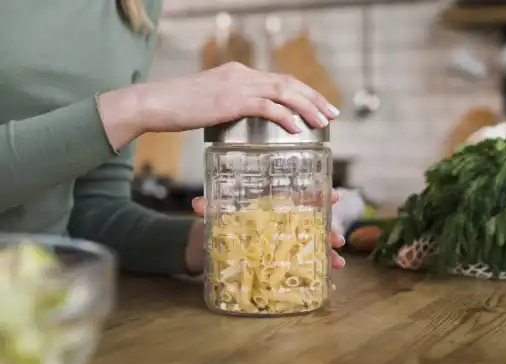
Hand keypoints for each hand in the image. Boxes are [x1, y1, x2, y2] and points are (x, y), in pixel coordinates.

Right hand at [98, 62, 339, 148]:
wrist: (154, 104)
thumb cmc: (178, 108)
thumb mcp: (210, 103)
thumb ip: (230, 107)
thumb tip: (245, 122)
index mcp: (239, 74)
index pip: (280, 80)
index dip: (304, 92)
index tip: (321, 106)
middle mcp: (242, 75)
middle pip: (289, 83)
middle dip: (315, 98)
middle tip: (333, 113)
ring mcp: (237, 86)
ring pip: (284, 92)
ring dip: (307, 107)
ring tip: (324, 122)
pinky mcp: (231, 100)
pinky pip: (267, 107)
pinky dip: (286, 116)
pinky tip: (297, 129)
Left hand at [185, 192, 346, 273]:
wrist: (204, 249)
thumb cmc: (215, 228)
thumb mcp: (213, 218)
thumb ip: (208, 210)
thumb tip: (198, 204)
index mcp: (272, 210)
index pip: (300, 199)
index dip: (319, 196)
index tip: (336, 196)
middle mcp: (283, 227)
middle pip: (314, 225)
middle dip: (330, 231)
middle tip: (338, 240)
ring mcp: (284, 247)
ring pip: (313, 247)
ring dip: (328, 255)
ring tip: (337, 264)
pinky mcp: (280, 266)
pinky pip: (303, 269)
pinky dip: (317, 275)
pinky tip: (329, 284)